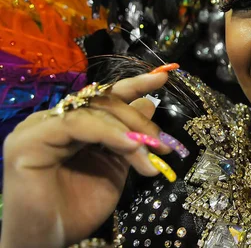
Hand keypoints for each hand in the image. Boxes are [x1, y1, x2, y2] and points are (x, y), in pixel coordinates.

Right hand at [0, 64, 183, 247]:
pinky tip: (129, 144)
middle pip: (102, 102)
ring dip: (129, 130)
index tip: (164, 77)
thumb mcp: (115, 166)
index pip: (105, 97)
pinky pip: (76, 124)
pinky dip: (107, 132)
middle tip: (163, 142)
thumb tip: (149, 103)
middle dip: (139, 119)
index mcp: (71, 124)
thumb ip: (129, 136)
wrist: (49, 241)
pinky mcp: (28, 141)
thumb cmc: (78, 209)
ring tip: (150, 151)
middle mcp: (52, 120)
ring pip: (93, 111)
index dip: (134, 85)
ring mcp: (38, 128)